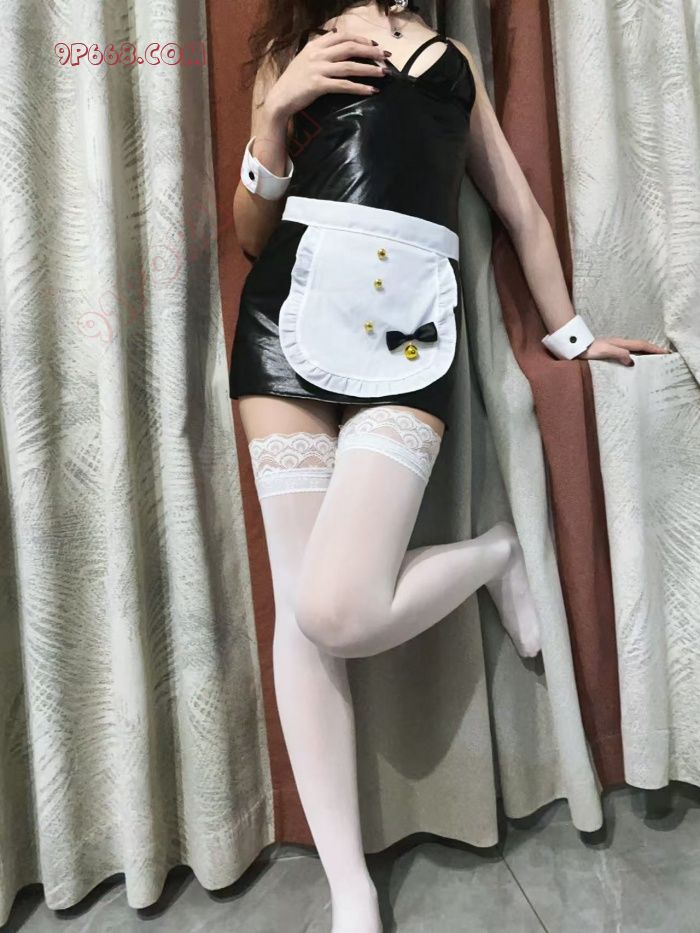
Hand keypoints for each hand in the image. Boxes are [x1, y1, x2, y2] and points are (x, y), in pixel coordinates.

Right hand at [265, 30, 389, 120]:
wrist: (279, 98)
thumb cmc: (294, 81)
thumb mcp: (306, 58)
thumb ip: (321, 49)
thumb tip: (337, 36)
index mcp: (315, 45)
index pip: (342, 35)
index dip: (361, 39)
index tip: (374, 44)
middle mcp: (317, 54)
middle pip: (349, 47)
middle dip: (370, 51)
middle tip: (385, 56)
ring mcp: (317, 69)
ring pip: (349, 66)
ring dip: (369, 69)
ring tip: (383, 73)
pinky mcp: (318, 85)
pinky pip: (343, 85)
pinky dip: (359, 87)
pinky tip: (371, 90)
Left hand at [579, 337, 670, 365]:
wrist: (575, 347)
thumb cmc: (589, 350)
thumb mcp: (605, 351)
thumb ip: (619, 354)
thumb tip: (633, 362)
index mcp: (621, 343)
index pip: (642, 346)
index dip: (654, 349)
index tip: (666, 352)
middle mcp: (620, 344)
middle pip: (640, 347)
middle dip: (653, 350)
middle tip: (664, 356)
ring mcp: (614, 347)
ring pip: (634, 350)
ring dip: (645, 354)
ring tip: (653, 360)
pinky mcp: (609, 352)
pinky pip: (627, 354)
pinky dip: (635, 357)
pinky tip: (634, 362)